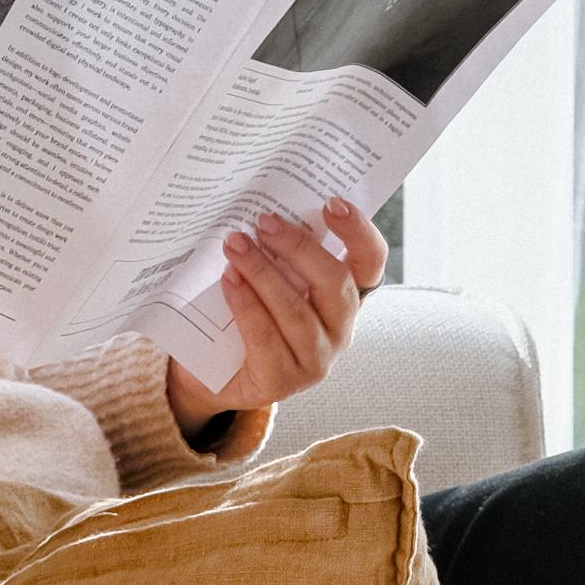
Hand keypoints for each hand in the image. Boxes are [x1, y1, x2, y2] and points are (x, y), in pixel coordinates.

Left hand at [165, 196, 387, 436]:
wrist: (214, 371)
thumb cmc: (247, 311)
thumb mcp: (271, 276)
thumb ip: (279, 251)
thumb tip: (264, 208)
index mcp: (345, 296)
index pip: (370, 262)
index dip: (359, 232)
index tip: (332, 204)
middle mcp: (340, 328)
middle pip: (335, 283)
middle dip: (298, 248)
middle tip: (264, 223)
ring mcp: (315, 359)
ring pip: (296, 310)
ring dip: (263, 272)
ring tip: (235, 246)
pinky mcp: (283, 381)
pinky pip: (266, 338)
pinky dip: (246, 305)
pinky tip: (229, 281)